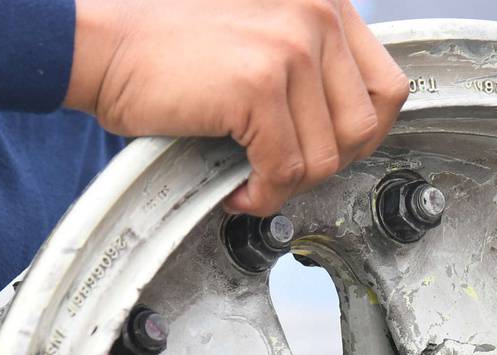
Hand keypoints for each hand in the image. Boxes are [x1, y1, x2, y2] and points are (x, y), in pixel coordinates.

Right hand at [66, 0, 408, 214]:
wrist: (109, 45)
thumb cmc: (175, 48)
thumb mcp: (266, 36)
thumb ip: (315, 67)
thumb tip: (353, 132)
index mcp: (325, 2)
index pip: (387, 88)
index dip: (362, 136)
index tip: (330, 152)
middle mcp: (316, 15)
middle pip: (363, 128)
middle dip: (325, 166)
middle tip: (286, 172)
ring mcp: (291, 49)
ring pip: (326, 157)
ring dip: (289, 184)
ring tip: (254, 178)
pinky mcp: (259, 86)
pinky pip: (284, 170)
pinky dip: (262, 194)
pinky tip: (238, 188)